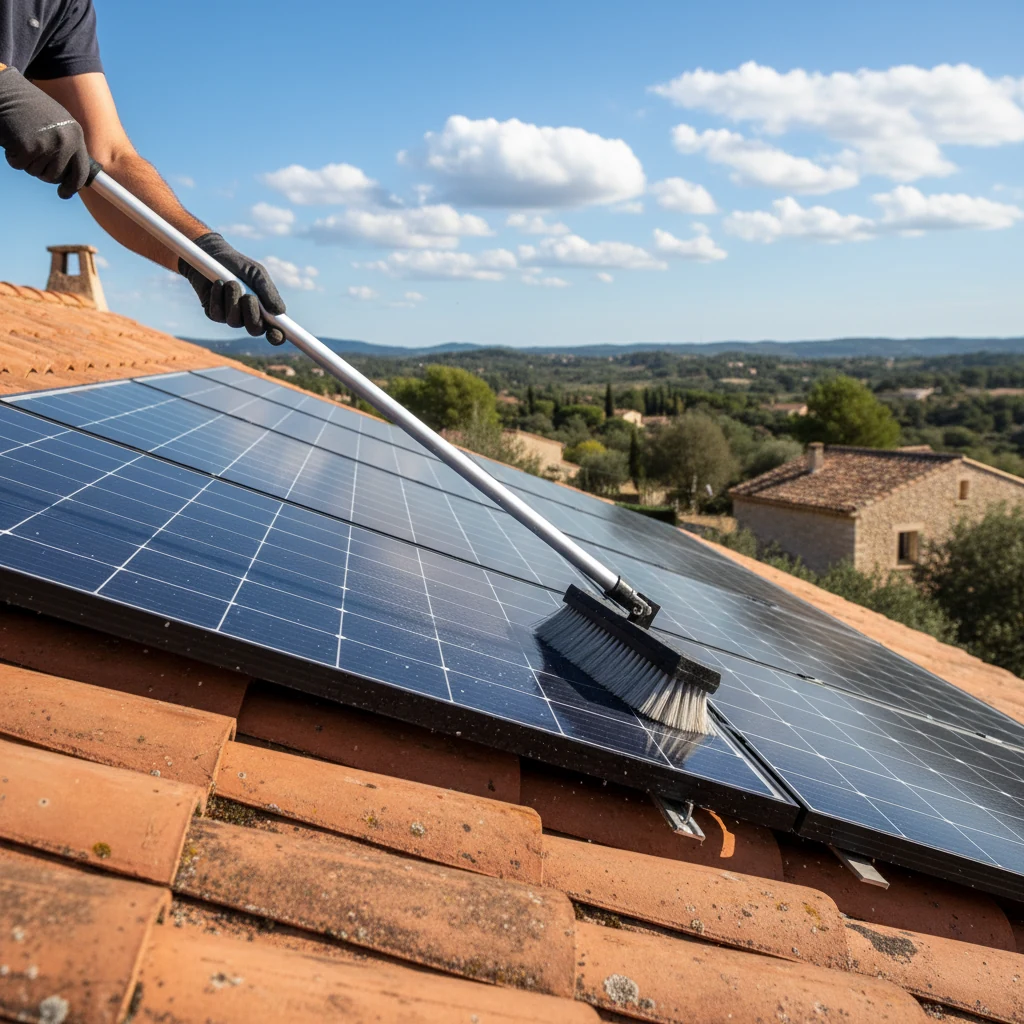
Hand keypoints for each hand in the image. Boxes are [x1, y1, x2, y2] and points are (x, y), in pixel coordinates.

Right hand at [0, 67, 91, 198]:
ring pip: (36, 171)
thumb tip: (74, 178)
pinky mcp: (28, 147)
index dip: (72, 187)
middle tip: (31, 152)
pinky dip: (12, 155)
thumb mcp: (56, 124)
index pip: (81, 171)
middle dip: (41, 170)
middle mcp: (66, 141)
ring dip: (25, 160)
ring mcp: (47, 144)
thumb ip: (67, 147)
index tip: (64, 193)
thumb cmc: (28, 107)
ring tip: (22, 138)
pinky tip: (11, 138)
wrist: (5, 90)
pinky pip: (19, 164)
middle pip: (55, 176)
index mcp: (76, 135)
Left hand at [179, 233, 286, 344]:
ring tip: (231, 282)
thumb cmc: (239, 265)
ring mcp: (231, 316)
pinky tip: (218, 283)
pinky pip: (217, 314)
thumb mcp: (257, 274)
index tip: (275, 334)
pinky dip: (218, 297)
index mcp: (265, 310)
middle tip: (249, 297)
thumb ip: (269, 292)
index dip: (276, 337)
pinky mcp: (214, 313)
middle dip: (252, 314)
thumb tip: (279, 312)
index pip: (274, 330)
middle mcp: (248, 317)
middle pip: (254, 330)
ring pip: (234, 321)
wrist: (212, 255)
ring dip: (233, 301)